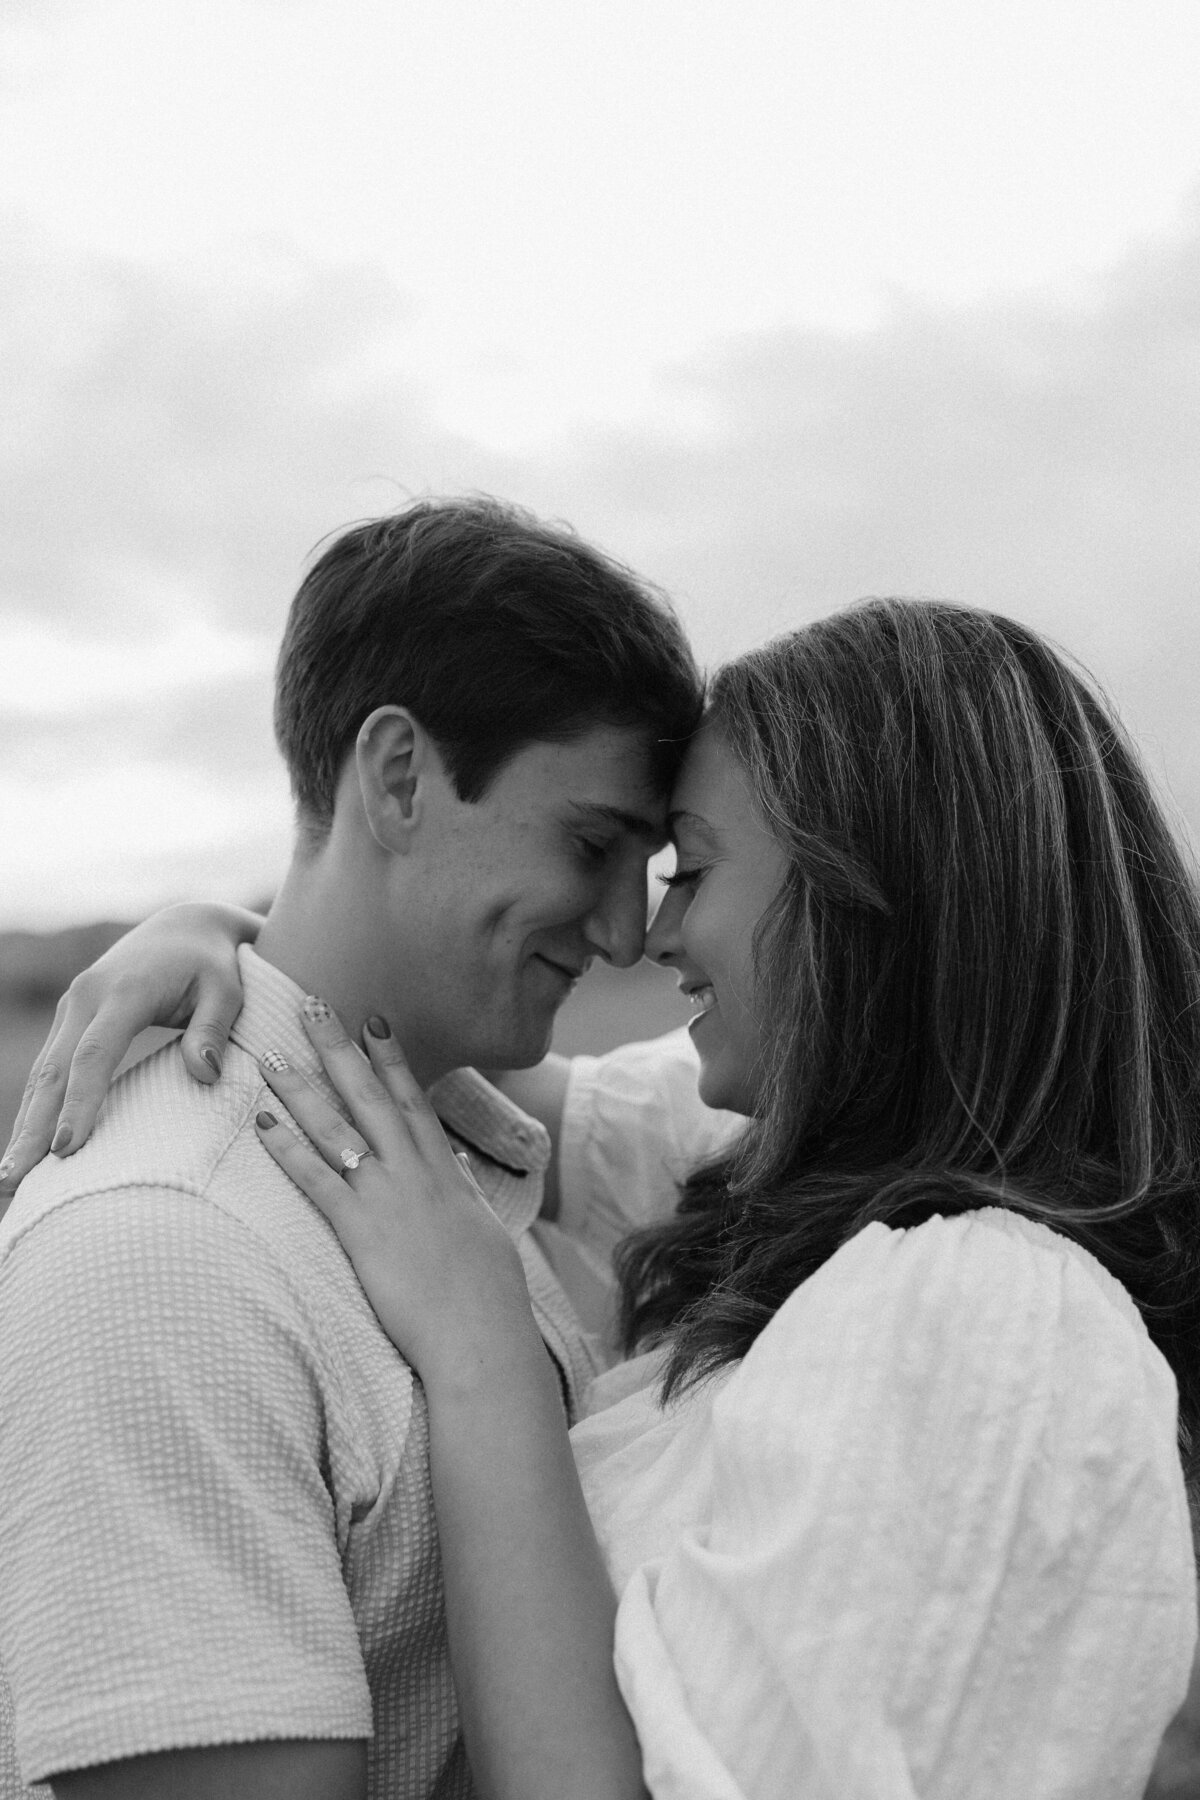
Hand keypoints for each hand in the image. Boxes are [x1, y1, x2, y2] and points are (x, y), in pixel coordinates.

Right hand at [0, 902, 258, 1196]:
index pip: (94, 1054)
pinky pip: (48, 1069)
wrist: (188, 926)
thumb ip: (214, 1030)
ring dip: (24, 1126)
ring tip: (10, 1180)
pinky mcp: (70, 1020)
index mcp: (123, 991)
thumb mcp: (228, 990)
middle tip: (14, 1181)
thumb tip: (204, 1076)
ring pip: (42, 1074)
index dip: (79, 1103)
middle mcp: (85, 997)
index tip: (67, 1150)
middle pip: (53, 1071)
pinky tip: (26, 1148)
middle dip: (32, 1129)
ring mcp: (71, 1008)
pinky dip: (35, 1109)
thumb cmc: (215, 964)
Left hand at [255, 1000, 538, 1390]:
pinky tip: (264, 1124)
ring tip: (269, 1054)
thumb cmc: (487, 1294)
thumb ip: (461, 1189)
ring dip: (301, 1087)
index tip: (373, 1023)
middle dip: (338, 1048)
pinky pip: (317, 1180)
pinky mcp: (361, 1230)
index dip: (390, 1060)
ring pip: (337, 1128)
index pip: (412, 1101)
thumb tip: (452, 1162)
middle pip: (369, 1097)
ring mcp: (387, 1197)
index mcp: (443, 1172)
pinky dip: (289, 1149)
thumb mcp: (480, 1229)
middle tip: (312, 1005)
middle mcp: (414, 1172)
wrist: (481, 1333)